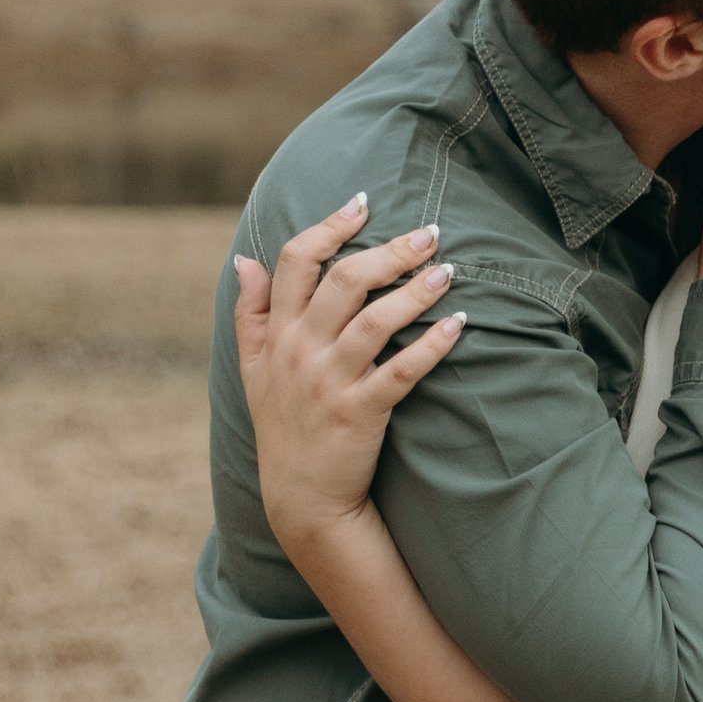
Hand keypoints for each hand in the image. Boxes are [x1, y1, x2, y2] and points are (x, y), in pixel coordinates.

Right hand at [235, 197, 463, 556]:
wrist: (302, 499)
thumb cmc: (284, 427)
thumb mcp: (253, 369)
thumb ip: (250, 313)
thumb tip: (244, 260)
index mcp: (277, 334)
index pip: (294, 262)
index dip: (329, 226)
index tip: (363, 203)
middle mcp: (299, 351)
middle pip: (342, 281)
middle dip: (389, 250)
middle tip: (430, 232)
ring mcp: (329, 382)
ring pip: (373, 321)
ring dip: (415, 291)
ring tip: (449, 271)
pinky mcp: (360, 413)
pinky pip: (401, 372)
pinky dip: (432, 346)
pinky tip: (458, 325)